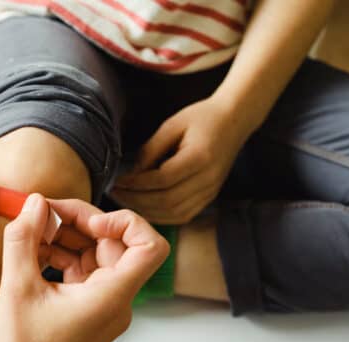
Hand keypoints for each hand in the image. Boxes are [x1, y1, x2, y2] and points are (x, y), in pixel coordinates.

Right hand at [0, 196, 169, 341]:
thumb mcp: (16, 289)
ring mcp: (104, 310)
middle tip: (43, 213)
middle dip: (82, 223)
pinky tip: (34, 253)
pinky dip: (65, 258)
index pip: (150, 247)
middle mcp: (116, 303)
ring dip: (69, 239)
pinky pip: (86, 274)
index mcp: (111, 299)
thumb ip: (24, 239)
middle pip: (118, 245)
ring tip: (31, 233)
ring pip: (99, 257)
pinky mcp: (89, 314)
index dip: (126, 222)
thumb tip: (35, 203)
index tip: (89, 222)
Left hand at [111, 96, 248, 223]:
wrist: (233, 122)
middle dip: (136, 200)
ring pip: (173, 213)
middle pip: (166, 201)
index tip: (117, 180)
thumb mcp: (171, 126)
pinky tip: (144, 208)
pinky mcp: (209, 198)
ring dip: (146, 211)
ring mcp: (210, 192)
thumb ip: (150, 150)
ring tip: (125, 201)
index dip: (136, 183)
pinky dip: (161, 216)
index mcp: (200, 158)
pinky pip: (182, 216)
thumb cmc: (201, 118)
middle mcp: (208, 179)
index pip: (162, 179)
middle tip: (114, 193)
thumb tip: (131, 174)